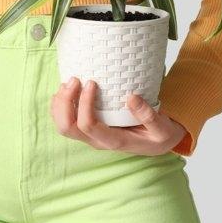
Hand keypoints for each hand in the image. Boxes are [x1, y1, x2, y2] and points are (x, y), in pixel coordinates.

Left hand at [50, 77, 187, 156]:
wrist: (156, 143)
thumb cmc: (158, 134)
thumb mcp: (162, 128)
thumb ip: (149, 115)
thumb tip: (131, 98)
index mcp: (113, 141)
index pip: (88, 125)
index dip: (84, 103)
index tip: (92, 83)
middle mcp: (96, 140)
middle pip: (67, 127)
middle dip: (65, 102)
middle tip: (75, 80)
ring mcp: (90, 136)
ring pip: (62, 125)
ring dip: (60, 103)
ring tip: (69, 82)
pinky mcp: (87, 129)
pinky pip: (65, 120)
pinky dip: (60, 105)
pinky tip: (66, 90)